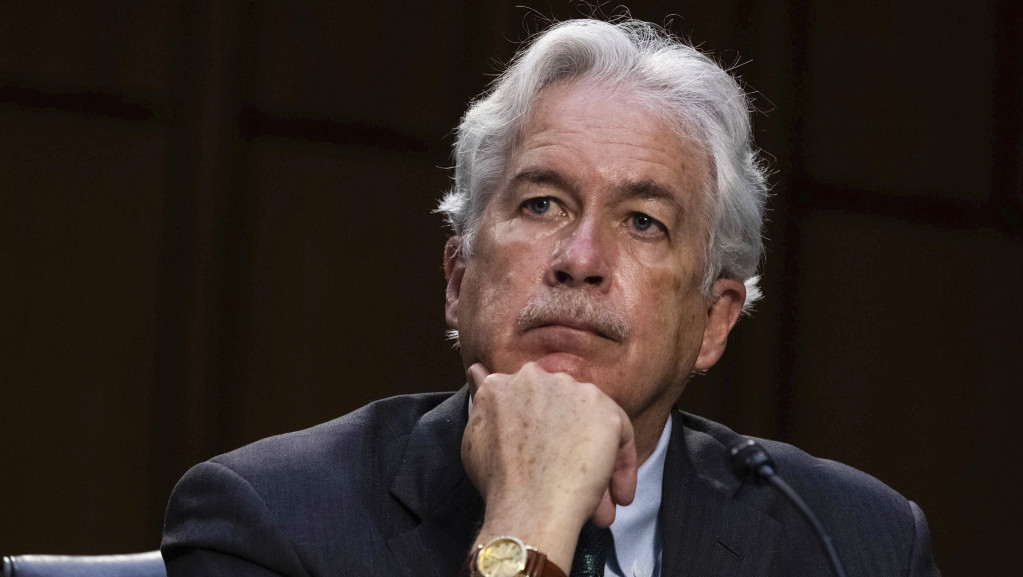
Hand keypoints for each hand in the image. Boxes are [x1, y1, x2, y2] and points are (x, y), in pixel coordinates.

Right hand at [462, 362, 636, 569]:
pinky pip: (620, 435)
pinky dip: (621, 466)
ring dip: (595, 460)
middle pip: (561, 410)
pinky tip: (614, 496)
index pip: (530, 400)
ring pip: (590, 424)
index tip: (541, 459)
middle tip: (567, 481)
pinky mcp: (604, 410)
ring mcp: (572, 390)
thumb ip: (482, 401)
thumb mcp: (474, 435)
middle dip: (566, 446)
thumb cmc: (498, 483)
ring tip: (596, 502)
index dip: (538, 434)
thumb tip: (477, 370)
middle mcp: (537, 377)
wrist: (528, 508)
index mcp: (503, 383)